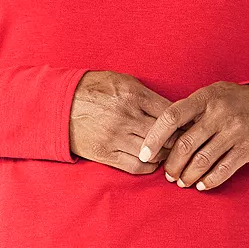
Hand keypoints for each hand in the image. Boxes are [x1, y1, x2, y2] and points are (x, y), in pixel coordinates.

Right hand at [69, 70, 184, 174]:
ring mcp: (116, 137)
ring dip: (165, 155)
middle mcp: (127, 116)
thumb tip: (173, 109)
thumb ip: (147, 94)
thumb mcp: (122, 80)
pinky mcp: (106, 153)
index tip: (188, 126)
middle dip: (178, 140)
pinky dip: (149, 167)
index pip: (171, 113)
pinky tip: (152, 161)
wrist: (59, 104)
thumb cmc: (94, 88)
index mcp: (133, 95)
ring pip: (154, 153)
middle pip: (167, 135)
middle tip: (183, 142)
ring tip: (168, 152)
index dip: (183, 122)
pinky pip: (136, 167)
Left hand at [137, 82, 248, 190]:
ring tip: (182, 182)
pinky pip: (223, 170)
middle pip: (185, 144)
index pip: (172, 117)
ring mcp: (235, 130)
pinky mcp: (248, 147)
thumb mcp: (213, 94)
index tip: (144, 154)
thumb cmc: (235, 102)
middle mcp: (219, 112)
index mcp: (205, 97)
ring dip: (188, 176)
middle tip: (168, 175)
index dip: (154, 137)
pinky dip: (209, 181)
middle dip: (172, 165)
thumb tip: (160, 133)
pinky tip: (201, 185)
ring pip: (202, 160)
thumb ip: (190, 109)